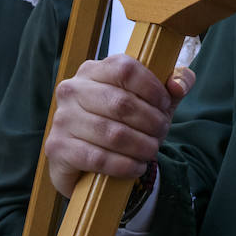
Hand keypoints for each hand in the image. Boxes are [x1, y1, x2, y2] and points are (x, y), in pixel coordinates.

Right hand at [44, 55, 193, 196]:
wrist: (90, 160)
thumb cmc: (126, 120)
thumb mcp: (154, 98)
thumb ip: (177, 81)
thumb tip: (178, 85)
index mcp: (94, 69)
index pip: (126, 68)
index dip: (152, 88)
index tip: (165, 104)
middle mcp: (72, 89)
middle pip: (121, 103)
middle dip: (150, 121)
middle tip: (162, 132)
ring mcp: (62, 119)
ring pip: (112, 133)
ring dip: (141, 145)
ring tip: (152, 151)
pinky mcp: (57, 148)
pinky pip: (98, 158)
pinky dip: (124, 165)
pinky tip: (136, 167)